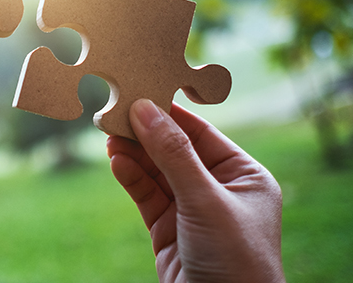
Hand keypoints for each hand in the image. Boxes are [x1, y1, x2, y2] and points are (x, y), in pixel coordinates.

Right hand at [107, 100, 284, 282]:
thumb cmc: (235, 259)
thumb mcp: (205, 200)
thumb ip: (173, 154)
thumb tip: (145, 108)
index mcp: (244, 177)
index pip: (200, 134)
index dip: (169, 113)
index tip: (139, 92)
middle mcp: (219, 191)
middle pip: (174, 150)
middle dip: (145, 132)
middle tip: (114, 111)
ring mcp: (192, 211)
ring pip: (157, 172)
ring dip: (133, 153)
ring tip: (108, 134)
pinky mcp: (168, 230)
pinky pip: (147, 196)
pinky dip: (131, 178)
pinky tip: (116, 161)